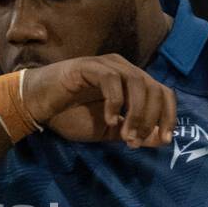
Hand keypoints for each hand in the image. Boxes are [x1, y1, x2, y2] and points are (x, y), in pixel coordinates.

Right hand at [20, 54, 176, 147]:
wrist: (38, 106)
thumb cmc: (71, 116)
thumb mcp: (109, 132)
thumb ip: (135, 133)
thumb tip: (162, 139)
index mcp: (132, 83)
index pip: (163, 93)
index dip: (169, 115)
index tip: (166, 140)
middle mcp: (124, 69)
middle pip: (154, 88)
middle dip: (150, 119)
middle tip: (134, 141)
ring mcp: (107, 65)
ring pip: (137, 83)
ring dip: (136, 113)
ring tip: (124, 135)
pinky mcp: (89, 66)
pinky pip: (111, 80)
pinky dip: (115, 102)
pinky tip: (109, 120)